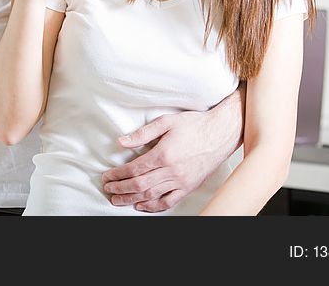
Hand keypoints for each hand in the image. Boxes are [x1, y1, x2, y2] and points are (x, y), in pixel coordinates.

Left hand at [100, 93, 243, 211]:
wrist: (221, 133)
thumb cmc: (194, 124)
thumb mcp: (166, 121)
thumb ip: (142, 133)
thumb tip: (121, 141)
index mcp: (164, 154)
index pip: (134, 169)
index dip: (117, 175)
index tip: (107, 176)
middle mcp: (172, 171)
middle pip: (140, 185)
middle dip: (121, 189)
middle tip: (108, 190)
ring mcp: (181, 181)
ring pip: (151, 195)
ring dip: (132, 199)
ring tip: (118, 200)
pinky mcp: (189, 187)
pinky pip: (169, 201)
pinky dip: (154, 206)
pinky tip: (142, 206)